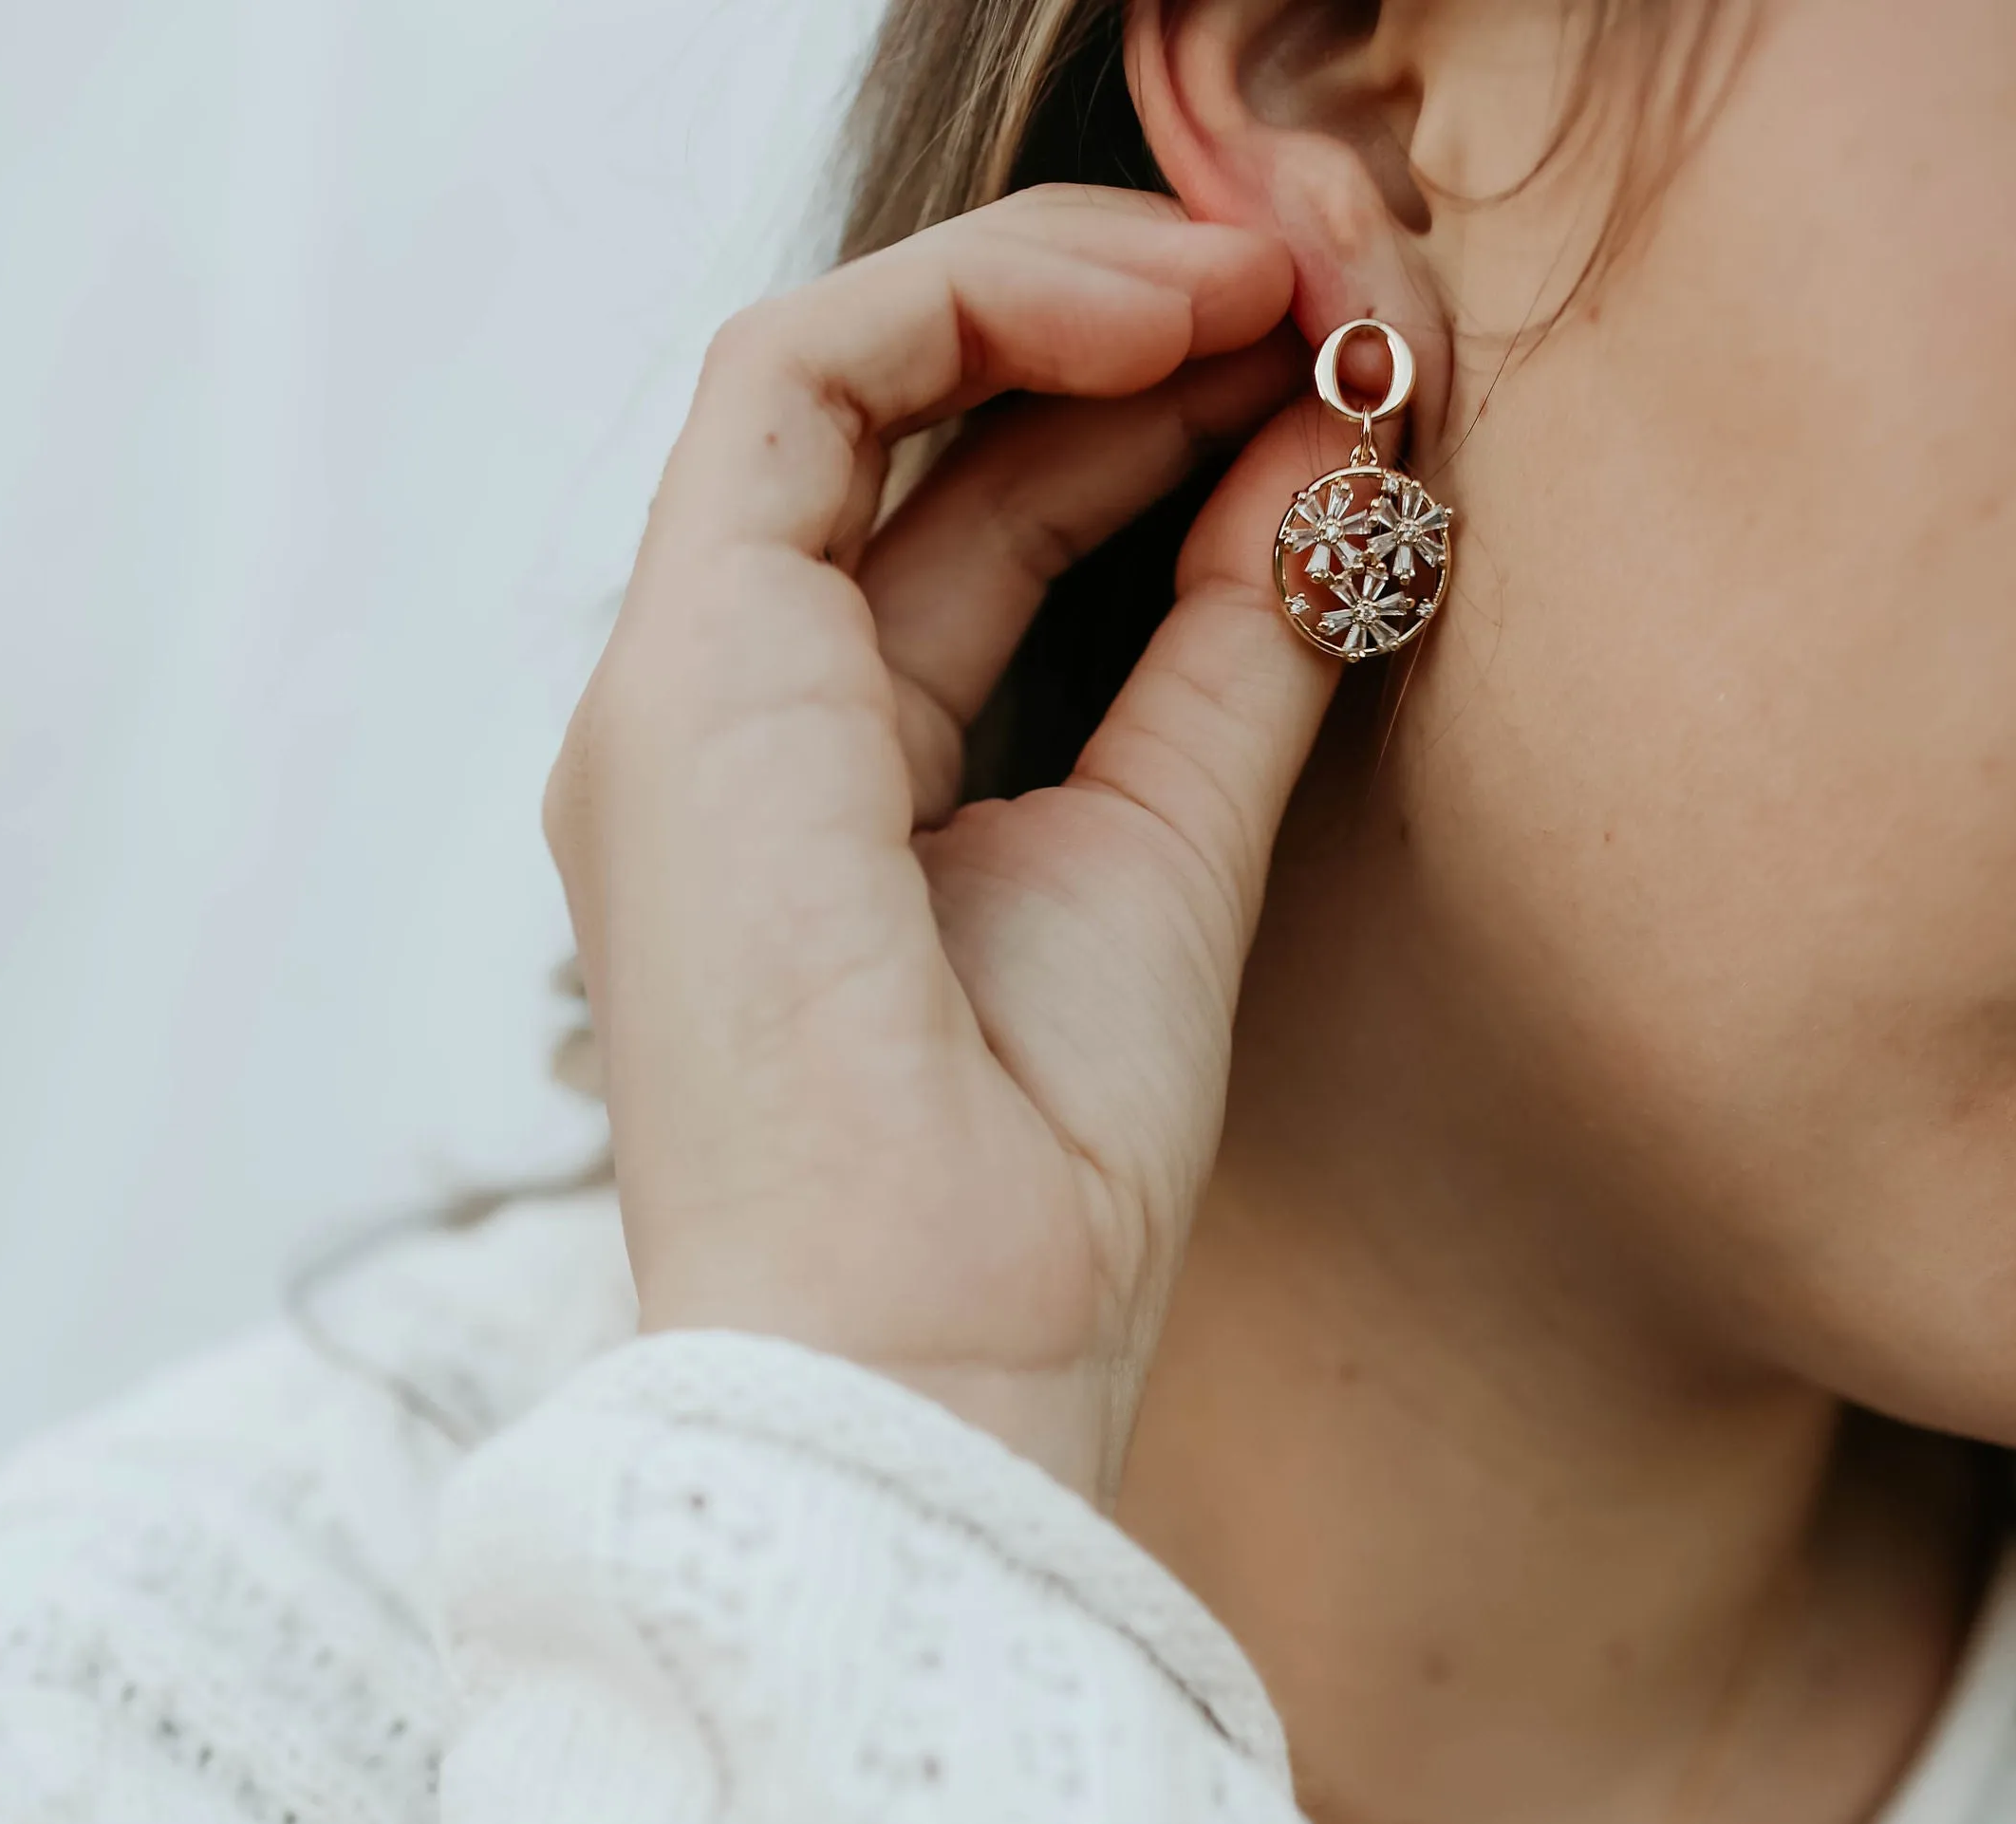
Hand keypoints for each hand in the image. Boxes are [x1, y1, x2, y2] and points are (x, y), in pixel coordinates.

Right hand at [546, 186, 1349, 1502]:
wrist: (934, 1354)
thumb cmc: (1035, 1188)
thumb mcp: (1169, 855)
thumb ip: (1229, 645)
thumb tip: (1334, 456)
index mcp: (828, 803)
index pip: (971, 537)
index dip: (1144, 427)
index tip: (1333, 384)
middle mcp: (729, 734)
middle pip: (912, 446)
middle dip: (1117, 332)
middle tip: (1325, 286)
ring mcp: (683, 699)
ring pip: (839, 375)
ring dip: (1061, 291)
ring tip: (1266, 278)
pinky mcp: (681, 673)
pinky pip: (798, 378)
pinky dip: (979, 308)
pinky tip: (1168, 323)